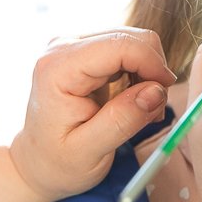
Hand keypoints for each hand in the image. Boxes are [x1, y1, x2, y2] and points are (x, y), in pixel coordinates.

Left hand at [9, 28, 176, 200]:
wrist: (36, 163)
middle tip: (151, 112)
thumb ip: (122, 120)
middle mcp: (64, 47)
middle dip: (151, 72)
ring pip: (134, 42)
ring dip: (147, 75)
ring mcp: (75, 46)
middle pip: (130, 37)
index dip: (151, 64)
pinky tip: (132, 102)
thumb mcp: (89, 152)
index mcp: (58, 68)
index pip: (119, 45)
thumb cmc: (57, 162)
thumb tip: (157, 91)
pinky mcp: (86, 52)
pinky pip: (127, 52)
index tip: (164, 96)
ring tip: (140, 113)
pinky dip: (139, 75)